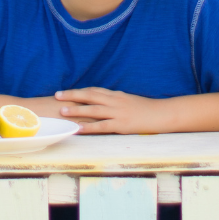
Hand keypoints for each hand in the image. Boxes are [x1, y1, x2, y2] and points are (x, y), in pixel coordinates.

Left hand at [54, 87, 170, 134]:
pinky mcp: (121, 125)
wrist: (161, 114)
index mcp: (116, 95)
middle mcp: (115, 101)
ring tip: (62, 111)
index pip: (94, 90)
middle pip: (90, 96)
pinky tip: (78, 128)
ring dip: (76, 110)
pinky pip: (102, 126)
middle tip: (57, 96)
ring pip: (93, 110)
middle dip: (72, 95)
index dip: (79, 91)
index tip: (66, 92)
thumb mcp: (128, 100)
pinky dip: (89, 127)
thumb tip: (102, 102)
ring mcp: (118, 112)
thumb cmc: (145, 109)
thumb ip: (115, 101)